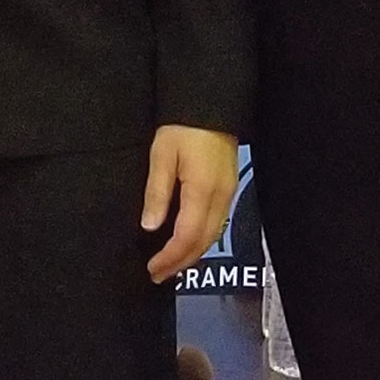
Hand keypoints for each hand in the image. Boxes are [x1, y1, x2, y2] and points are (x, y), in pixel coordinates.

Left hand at [140, 125, 240, 281]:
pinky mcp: (229, 189)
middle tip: (157, 274)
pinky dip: (200, 239)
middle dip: (180, 263)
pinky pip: (217, 224)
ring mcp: (228, 194)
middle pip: (203, 242)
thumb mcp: (162, 156)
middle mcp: (220, 198)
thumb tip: (149, 227)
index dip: (170, 257)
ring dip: (191, 254)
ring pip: (212, 235)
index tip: (152, 269)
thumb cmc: (181, 128)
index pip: (187, 236)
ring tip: (169, 264)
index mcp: (202, 191)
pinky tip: (186, 242)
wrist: (210, 104)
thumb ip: (157, 193)